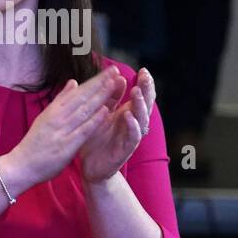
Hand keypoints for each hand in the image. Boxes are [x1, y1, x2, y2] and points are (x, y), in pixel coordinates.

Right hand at [1, 68, 120, 190]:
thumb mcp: (45, 118)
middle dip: (100, 84)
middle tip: (115, 70)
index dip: (94, 81)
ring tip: (114, 85)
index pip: (77, 92)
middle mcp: (57, 118)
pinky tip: (106, 111)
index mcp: (53, 111)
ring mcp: (61, 131)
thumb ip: (60, 101)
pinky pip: (82, 130)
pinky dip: (94, 120)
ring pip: (84, 110)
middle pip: (82, 98)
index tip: (109, 70)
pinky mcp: (66, 145)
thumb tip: (73, 82)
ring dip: (99, 97)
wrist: (20, 166)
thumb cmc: (34, 144)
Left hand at [79, 67, 153, 183]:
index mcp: (127, 113)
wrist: (90, 166)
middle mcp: (133, 123)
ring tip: (136, 92)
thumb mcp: (101, 115)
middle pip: (145, 104)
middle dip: (146, 90)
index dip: (144, 83)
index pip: (141, 95)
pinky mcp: (126, 149)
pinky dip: (132, 126)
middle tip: (145, 77)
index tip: (143, 70)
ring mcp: (131, 136)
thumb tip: (118, 78)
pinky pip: (132, 136)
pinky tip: (128, 116)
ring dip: (139, 104)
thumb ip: (110, 99)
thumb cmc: (96, 139)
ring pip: (141, 118)